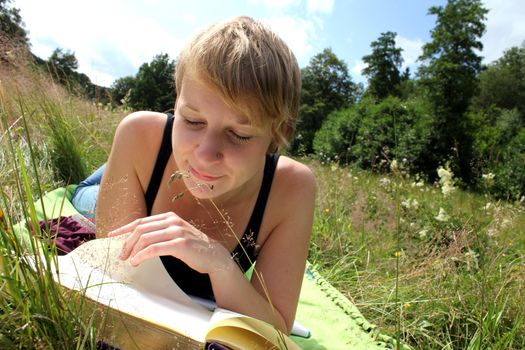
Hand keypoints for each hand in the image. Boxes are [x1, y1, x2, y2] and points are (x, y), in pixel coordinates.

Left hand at [107, 212, 233, 273]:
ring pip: (145, 238)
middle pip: (140, 229)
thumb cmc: (193, 248)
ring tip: (130, 261)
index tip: (112, 236)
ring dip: (133, 251)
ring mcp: (177, 231)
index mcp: (169, 217)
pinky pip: (154, 249)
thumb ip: (160, 233)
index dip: (124, 228)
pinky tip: (137, 262)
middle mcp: (172, 221)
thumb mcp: (175, 235)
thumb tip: (137, 240)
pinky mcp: (180, 244)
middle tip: (121, 255)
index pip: (141, 221)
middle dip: (127, 243)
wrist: (213, 255)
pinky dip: (142, 255)